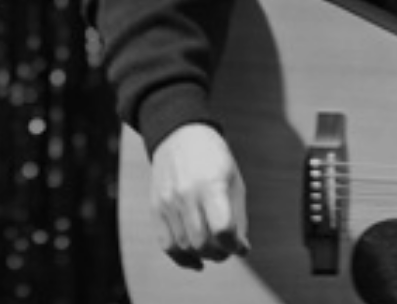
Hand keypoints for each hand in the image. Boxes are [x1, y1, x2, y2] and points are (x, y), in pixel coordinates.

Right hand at [149, 123, 249, 269]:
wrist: (179, 136)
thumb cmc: (213, 160)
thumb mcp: (233, 181)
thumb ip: (238, 217)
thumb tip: (240, 249)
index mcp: (211, 184)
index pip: (223, 229)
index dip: (235, 245)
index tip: (240, 246)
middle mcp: (186, 194)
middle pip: (202, 242)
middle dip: (220, 254)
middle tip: (227, 250)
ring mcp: (168, 202)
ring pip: (185, 246)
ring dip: (203, 256)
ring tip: (214, 250)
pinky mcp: (155, 208)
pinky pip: (166, 244)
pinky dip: (182, 258)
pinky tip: (195, 261)